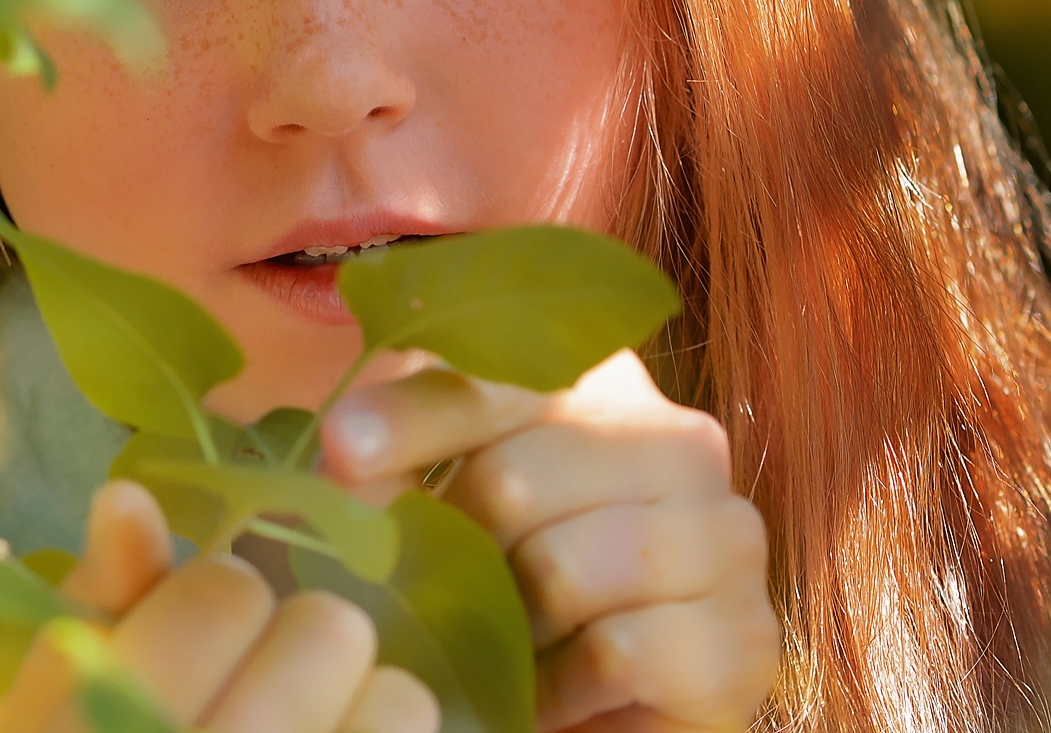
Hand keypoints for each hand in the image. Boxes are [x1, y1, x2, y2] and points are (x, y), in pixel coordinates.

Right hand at [0, 481, 439, 732]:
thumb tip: (131, 496)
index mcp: (111, 712)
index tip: (206, 627)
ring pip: (401, 700)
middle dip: (301, 641)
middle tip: (268, 679)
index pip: (226, 592)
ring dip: (364, 705)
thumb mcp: (42, 705)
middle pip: (329, 629)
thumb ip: (93, 601)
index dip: (221, 597)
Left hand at [320, 351, 779, 732]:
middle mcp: (679, 440)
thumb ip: (401, 454)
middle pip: (514, 478)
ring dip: (508, 624)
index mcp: (605, 385)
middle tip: (433, 589)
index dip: (413, 416)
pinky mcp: (742, 637)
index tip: (340, 445)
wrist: (608, 700)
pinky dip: (560, 685)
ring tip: (503, 639)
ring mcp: (725, 537)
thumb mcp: (445, 500)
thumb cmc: (510, 584)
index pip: (494, 382)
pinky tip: (551, 686)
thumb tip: (342, 443)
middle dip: (452, 548)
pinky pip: (616, 651)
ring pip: (563, 569)